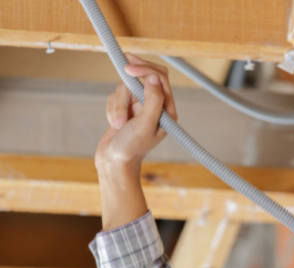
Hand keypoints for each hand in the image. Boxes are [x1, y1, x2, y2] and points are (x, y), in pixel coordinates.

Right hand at [94, 53, 177, 230]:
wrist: (114, 162)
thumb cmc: (132, 147)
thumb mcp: (145, 124)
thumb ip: (153, 100)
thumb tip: (153, 77)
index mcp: (167, 110)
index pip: (161, 79)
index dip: (146, 69)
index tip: (130, 68)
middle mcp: (156, 106)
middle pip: (145, 76)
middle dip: (132, 78)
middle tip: (124, 64)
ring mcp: (140, 106)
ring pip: (126, 87)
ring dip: (118, 103)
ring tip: (118, 123)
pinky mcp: (126, 108)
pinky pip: (116, 96)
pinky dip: (112, 108)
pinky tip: (114, 124)